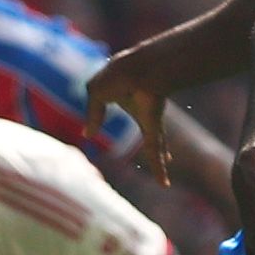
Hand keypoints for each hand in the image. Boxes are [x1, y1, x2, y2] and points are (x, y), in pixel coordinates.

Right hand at [85, 47, 172, 185]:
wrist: (136, 70)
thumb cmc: (117, 75)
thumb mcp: (96, 91)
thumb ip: (92, 113)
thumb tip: (88, 135)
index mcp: (130, 99)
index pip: (125, 113)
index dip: (132, 123)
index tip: (135, 133)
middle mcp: (144, 112)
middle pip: (151, 134)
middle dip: (158, 146)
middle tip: (167, 158)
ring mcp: (151, 121)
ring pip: (155, 146)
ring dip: (159, 162)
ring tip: (164, 181)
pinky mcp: (153, 128)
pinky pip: (154, 152)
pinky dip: (158, 168)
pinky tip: (164, 184)